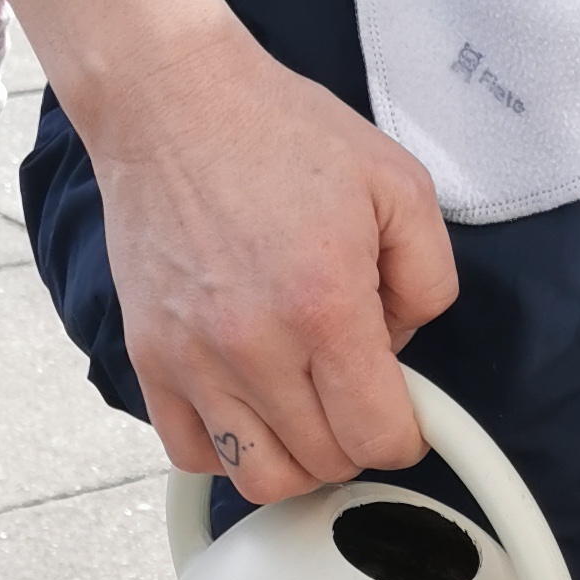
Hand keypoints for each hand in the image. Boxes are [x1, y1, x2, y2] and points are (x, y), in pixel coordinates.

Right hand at [87, 13, 448, 497]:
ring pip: (258, 477)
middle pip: (324, 466)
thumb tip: (404, 347)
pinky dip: (227, 447)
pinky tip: (250, 406)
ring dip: (295, 459)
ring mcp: (194, 359)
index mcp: (326, 307)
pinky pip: (192, 451)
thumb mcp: (400, 186)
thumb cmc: (281, 134)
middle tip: (354, 391)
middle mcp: (256, 346)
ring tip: (305, 412)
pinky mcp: (149, 356)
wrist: (173, 101)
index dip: (407, 435)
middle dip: (354, 440)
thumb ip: (430, 279)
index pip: (380, 438)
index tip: (403, 412)